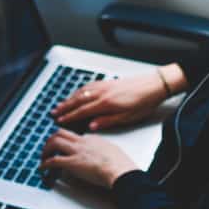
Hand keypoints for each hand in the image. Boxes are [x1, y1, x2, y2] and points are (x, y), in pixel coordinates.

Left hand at [40, 129, 137, 188]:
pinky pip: (53, 161)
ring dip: (45, 150)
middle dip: (51, 140)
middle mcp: (82, 142)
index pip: (74, 135)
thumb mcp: (111, 150)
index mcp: (92, 138)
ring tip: (43, 157)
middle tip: (48, 148)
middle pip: (60, 133)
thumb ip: (102, 149)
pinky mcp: (72, 163)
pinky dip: (45, 164)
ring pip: (54, 142)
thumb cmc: (119, 163)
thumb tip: (100, 153)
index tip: (63, 146)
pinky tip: (42, 168)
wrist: (119, 170)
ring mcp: (76, 151)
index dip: (66, 140)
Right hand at [51, 67, 181, 130]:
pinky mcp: (109, 81)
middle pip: (78, 100)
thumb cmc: (144, 102)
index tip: (60, 121)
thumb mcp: (127, 118)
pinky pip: (89, 85)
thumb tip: (91, 126)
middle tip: (54, 112)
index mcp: (106, 103)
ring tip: (61, 103)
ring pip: (82, 91)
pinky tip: (78, 92)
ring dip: (70, 98)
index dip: (69, 117)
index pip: (82, 111)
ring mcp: (105, 85)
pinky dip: (79, 89)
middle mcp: (102, 92)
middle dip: (65, 107)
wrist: (154, 85)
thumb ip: (107, 121)